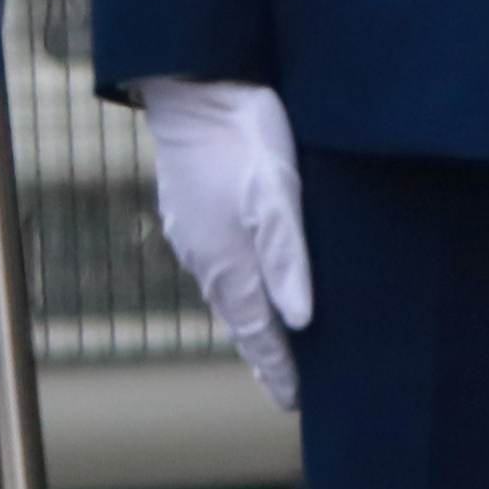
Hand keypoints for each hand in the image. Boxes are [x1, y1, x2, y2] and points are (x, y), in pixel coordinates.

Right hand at [135, 80, 310, 409]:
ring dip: (248, 322)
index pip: (257, 333)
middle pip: (239, 320)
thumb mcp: (277, 193)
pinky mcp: (189, 211)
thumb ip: (288, 257)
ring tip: (268, 344)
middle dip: (262, 355)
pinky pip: (216, 265)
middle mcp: (206, 259)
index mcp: (228, 263)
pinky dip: (236, 288)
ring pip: (225, 293)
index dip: (276, 369)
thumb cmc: (242, 136)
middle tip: (282, 388)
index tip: (292, 402)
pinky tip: (244, 282)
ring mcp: (193, 235)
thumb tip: (299, 322)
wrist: (192, 85)